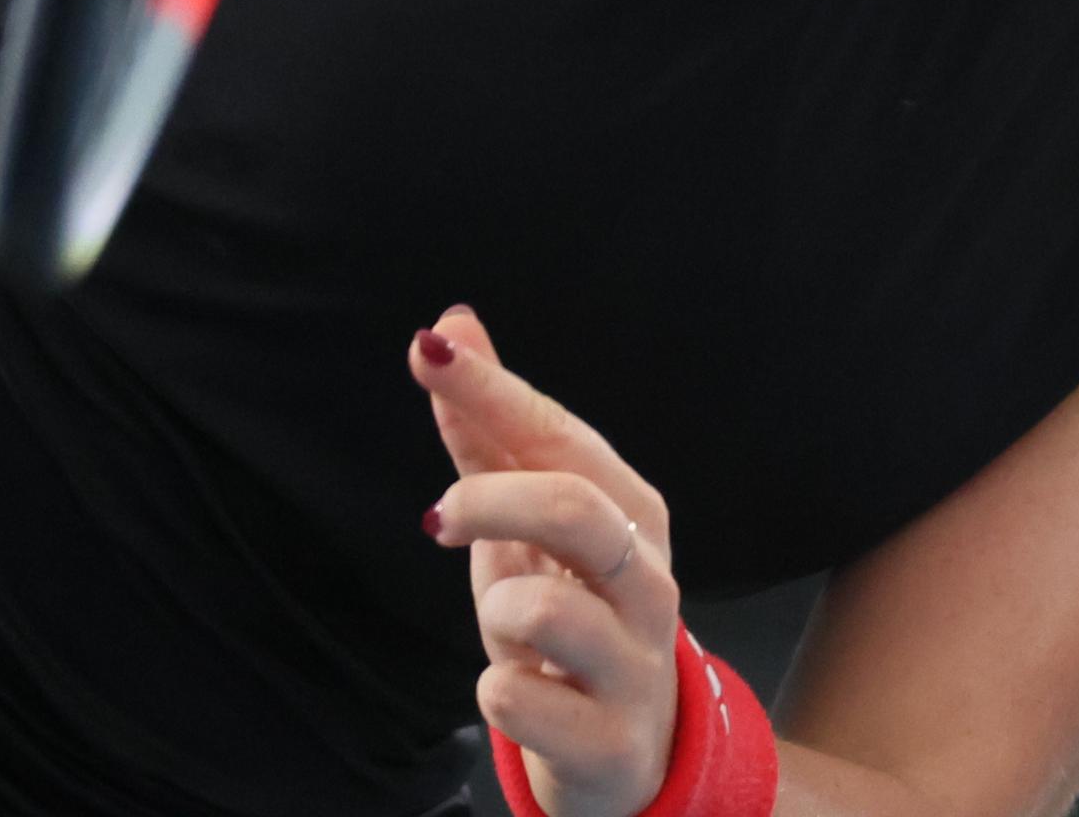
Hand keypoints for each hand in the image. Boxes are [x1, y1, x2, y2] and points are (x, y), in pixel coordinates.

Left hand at [411, 308, 681, 816]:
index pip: (558, 433)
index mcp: (630, 509)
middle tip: (436, 518)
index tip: (431, 351)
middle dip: (489, 501)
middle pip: (572, 506)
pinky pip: (519, 701)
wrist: (626, 752)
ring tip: (506, 629)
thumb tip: (449, 325)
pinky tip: (520, 689)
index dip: (492, 389)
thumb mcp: (523, 523)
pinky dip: (498, 692)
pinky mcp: (610, 741)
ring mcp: (635, 660)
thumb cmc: (568, 614)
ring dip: (496, 613)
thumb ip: (490, 428)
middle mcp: (647, 576)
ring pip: (545, 611)